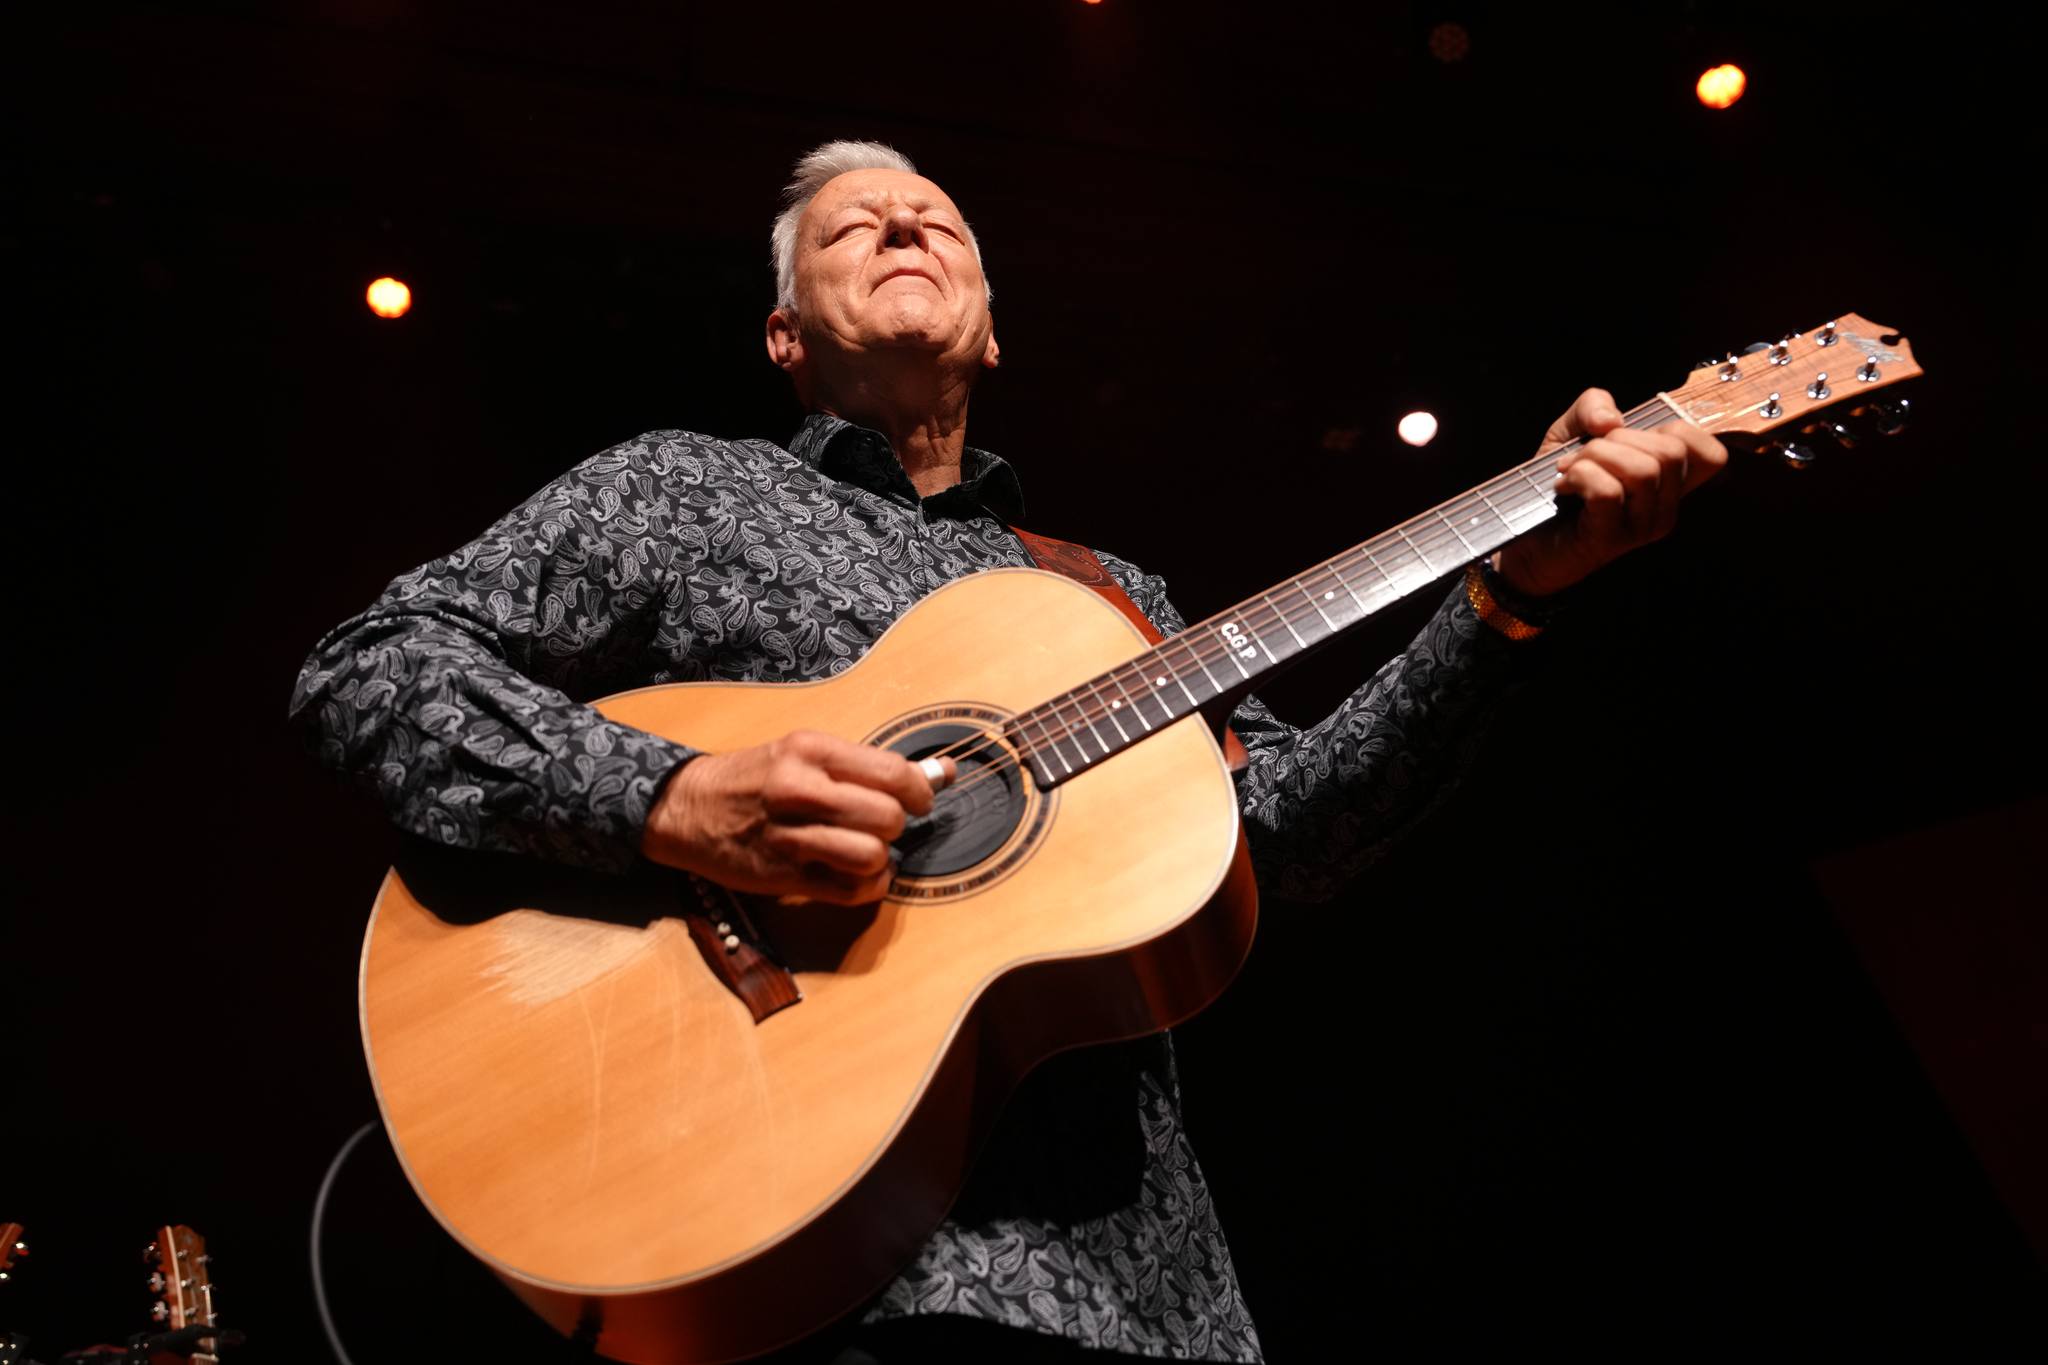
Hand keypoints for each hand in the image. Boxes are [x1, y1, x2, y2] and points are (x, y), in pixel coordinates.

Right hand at [641, 730, 954, 904]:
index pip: (892, 772)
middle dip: (896, 825)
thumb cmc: (756, 778)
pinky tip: (857, 875)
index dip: (919, 791)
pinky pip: (850, 890)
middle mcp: (799, 790)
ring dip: (881, 858)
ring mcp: (790, 837)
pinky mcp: (783, 877)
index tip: (919, 799)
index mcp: (810, 750)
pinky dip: (867, 887)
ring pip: (871, 855)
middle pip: (887, 817)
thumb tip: (944, 772)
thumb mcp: (805, 753)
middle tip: (883, 825)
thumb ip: (870, 766)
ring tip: (869, 851)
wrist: (687, 808)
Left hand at [1493, 387, 1728, 598]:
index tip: (1627, 439)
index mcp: (1668, 484)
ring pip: (1643, 470)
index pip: (1710, 454)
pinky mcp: (1611, 539)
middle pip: (1672, 451)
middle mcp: (1665, 508)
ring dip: (1596, 456)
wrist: (1523, 542)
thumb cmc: (1556, 485)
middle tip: (1584, 454)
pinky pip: (1607, 491)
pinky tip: (1563, 486)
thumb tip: (1611, 419)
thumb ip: (1594, 406)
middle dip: (1618, 438)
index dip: (1673, 428)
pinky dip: (1579, 476)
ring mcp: (1642, 527)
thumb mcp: (1573, 432)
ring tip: (1570, 470)